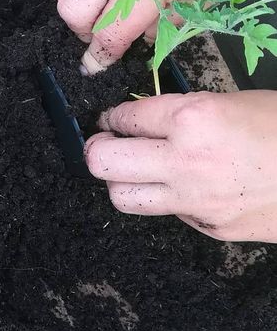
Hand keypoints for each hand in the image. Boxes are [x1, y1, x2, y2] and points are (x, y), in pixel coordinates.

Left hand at [85, 90, 276, 241]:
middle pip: (103, 162)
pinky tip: (185, 188)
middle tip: (105, 144)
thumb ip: (184, 113)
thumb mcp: (232, 102)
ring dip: (122, 181)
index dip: (111, 118)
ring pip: (122, 198)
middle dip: (98, 150)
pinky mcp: (210, 228)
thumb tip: (145, 122)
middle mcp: (185, 159)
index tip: (111, 120)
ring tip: (134, 170)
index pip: (122, 118)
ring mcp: (195, 199)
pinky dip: (168, 200)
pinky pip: (168, 214)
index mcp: (192, 117)